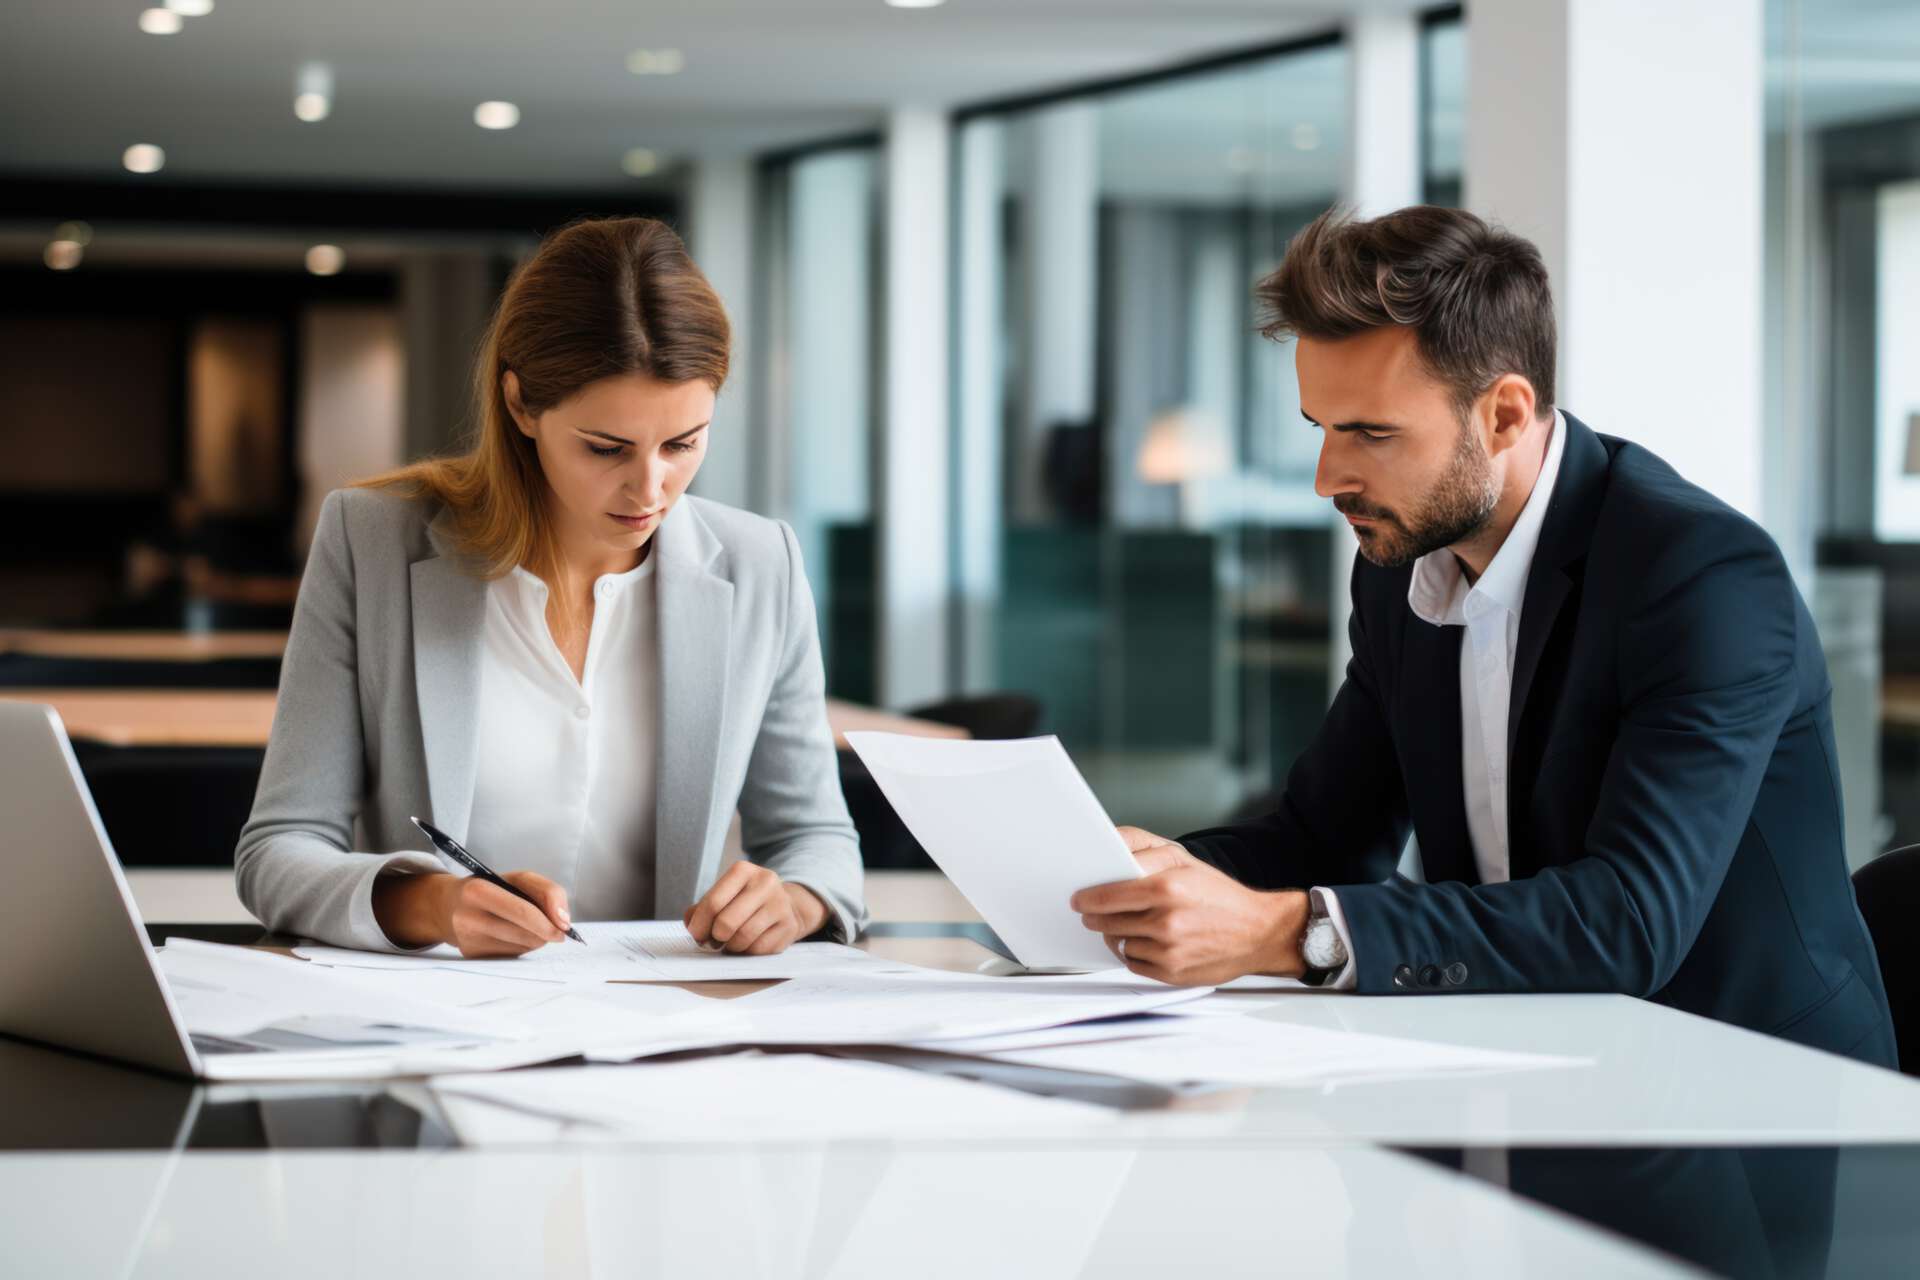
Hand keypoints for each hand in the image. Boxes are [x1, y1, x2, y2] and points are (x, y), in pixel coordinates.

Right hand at [440, 870, 572, 957]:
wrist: (447, 907)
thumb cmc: (491, 888)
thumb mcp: (516, 878)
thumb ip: (547, 891)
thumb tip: (564, 922)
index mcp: (478, 891)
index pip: (523, 912)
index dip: (549, 922)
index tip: (565, 926)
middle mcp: (469, 918)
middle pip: (526, 935)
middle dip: (547, 932)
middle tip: (555, 929)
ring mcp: (469, 941)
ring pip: (523, 947)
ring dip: (536, 939)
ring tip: (526, 926)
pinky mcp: (472, 956)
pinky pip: (513, 956)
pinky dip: (521, 947)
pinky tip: (511, 935)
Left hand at [683, 863, 827, 954]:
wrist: (783, 905)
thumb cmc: (744, 902)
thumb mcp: (723, 895)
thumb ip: (701, 909)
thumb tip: (693, 926)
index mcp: (743, 870)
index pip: (713, 902)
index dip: (699, 924)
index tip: (696, 933)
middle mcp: (765, 882)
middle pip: (727, 922)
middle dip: (715, 937)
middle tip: (714, 940)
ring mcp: (780, 904)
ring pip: (743, 937)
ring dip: (731, 946)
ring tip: (730, 942)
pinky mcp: (789, 925)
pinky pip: (759, 949)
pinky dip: (748, 952)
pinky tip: (747, 945)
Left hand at [1070, 826, 1308, 985]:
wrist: (1259, 932)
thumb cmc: (1219, 894)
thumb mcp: (1183, 859)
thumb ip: (1143, 847)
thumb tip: (1109, 843)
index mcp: (1167, 887)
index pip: (1108, 895)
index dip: (1087, 898)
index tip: (1079, 899)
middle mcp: (1166, 921)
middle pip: (1107, 921)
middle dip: (1097, 916)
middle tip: (1095, 912)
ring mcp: (1168, 950)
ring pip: (1118, 942)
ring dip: (1117, 934)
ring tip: (1132, 924)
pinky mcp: (1171, 973)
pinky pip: (1133, 963)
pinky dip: (1134, 953)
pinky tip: (1148, 942)